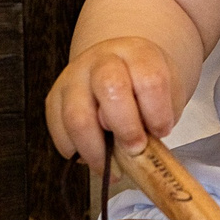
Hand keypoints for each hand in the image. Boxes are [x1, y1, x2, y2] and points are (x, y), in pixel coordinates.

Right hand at [48, 37, 181, 169]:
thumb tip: (137, 151)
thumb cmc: (144, 86)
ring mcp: (73, 78)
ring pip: (77, 116)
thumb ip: (156, 118)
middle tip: (135, 148)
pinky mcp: (54, 98)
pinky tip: (92, 156)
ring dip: (96, 149)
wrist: (119, 68)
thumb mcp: (165, 94)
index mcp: (137, 53)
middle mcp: (102, 60)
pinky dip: (75, 151)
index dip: (157, 112)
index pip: (149, 79)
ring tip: (111, 166)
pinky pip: (58, 131)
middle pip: (109, 88)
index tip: (161, 131)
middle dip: (126, 128)